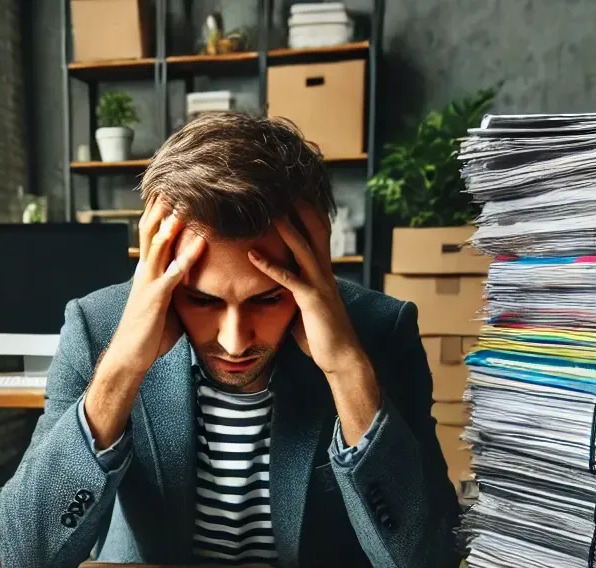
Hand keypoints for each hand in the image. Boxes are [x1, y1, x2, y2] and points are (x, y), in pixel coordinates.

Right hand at [111, 196, 206, 375]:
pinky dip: (187, 256)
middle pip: (150, 228)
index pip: (151, 232)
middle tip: (178, 178)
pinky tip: (201, 243)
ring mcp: (149, 282)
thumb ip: (175, 287)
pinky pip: (172, 273)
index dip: (159, 209)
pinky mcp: (156, 298)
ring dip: (173, 221)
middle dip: (162, 204)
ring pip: (158, 243)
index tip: (173, 188)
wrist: (130, 356)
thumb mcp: (165, 304)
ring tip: (186, 200)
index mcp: (146, 270)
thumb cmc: (148, 334)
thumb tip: (192, 279)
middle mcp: (144, 271)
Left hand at [248, 202, 379, 444]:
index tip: (288, 188)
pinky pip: (289, 278)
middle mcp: (324, 271)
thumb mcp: (306, 306)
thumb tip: (278, 284)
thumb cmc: (323, 335)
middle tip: (277, 180)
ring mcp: (319, 283)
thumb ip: (295, 289)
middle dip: (296, 204)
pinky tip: (252, 254)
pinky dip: (269, 265)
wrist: (343, 357)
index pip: (315, 231)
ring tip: (263, 206)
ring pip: (300, 246)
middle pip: (311, 228)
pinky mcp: (311, 300)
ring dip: (282, 225)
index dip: (304, 208)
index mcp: (323, 270)